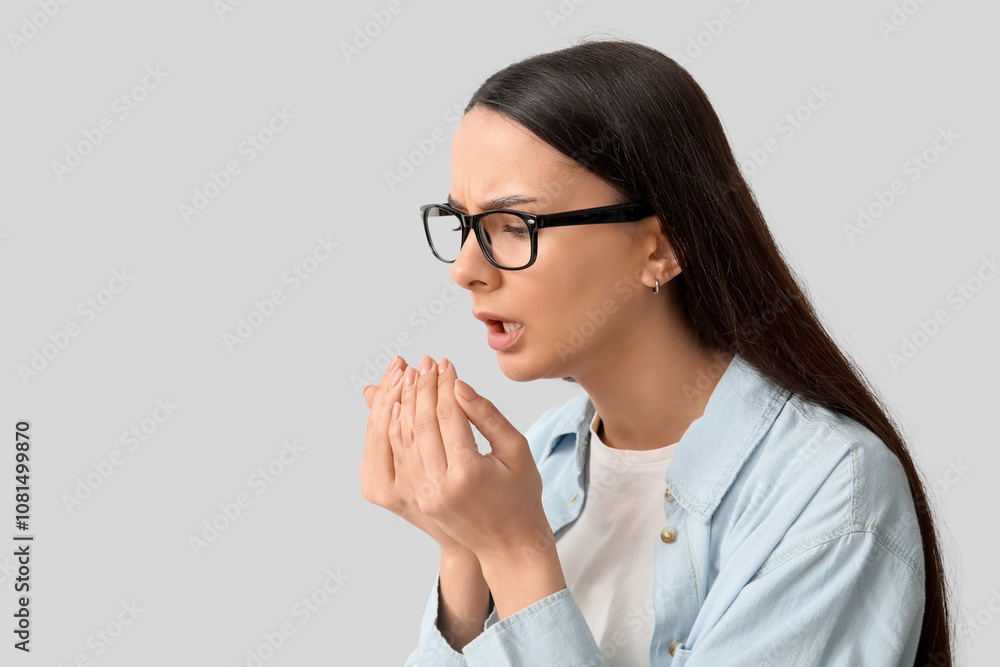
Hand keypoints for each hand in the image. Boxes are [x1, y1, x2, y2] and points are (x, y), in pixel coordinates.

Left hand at [391, 354, 550, 561]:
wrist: (509, 544)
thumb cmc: (521, 494)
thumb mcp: (515, 450)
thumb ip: (487, 415)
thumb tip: (459, 385)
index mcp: (468, 473)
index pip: (449, 415)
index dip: (445, 384)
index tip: (445, 362)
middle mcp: (440, 486)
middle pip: (421, 424)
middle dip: (422, 388)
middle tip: (425, 362)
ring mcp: (424, 495)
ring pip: (404, 439)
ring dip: (404, 403)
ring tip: (410, 376)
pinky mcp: (417, 498)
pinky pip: (400, 456)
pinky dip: (396, 428)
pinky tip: (400, 406)